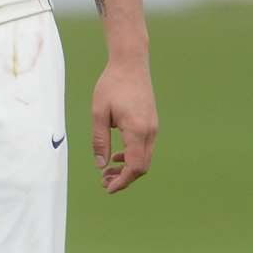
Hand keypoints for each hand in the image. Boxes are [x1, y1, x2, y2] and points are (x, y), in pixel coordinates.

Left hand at [92, 58, 156, 193]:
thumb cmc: (112, 85)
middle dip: (124, 178)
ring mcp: (154, 128)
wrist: (130, 64)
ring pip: (144, 158)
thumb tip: (101, 165)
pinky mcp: (152, 123)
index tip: (107, 188)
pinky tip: (117, 155)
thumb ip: (99, 140)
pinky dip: (132, 156)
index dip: (122, 181)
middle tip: (103, 182)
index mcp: (138, 131)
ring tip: (107, 171)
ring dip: (127, 168)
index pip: (134, 167)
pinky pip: (144, 148)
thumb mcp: (99, 113)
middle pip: (141, 166)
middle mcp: (150, 132)